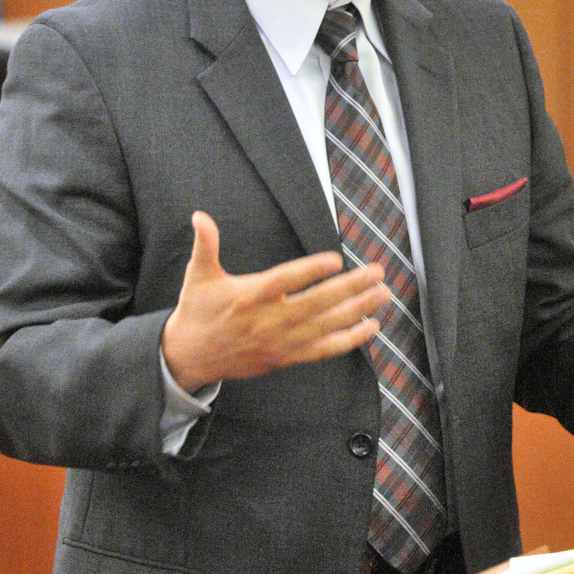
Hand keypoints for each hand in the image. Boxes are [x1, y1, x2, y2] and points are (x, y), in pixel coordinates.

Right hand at [161, 211, 385, 391]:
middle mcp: (269, 321)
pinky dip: (349, 340)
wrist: (191, 358)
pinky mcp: (288, 357)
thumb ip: (206, 244)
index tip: (335, 260)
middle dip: (350, 288)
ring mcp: (281, 342)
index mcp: (249, 296)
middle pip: (316, 304)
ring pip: (326, 327)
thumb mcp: (198, 275)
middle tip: (377, 271)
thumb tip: (199, 215)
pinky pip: (324, 350)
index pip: (285, 281)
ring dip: (358, 310)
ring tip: (382, 294)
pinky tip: (371, 326)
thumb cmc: (197, 311)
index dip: (310, 271)